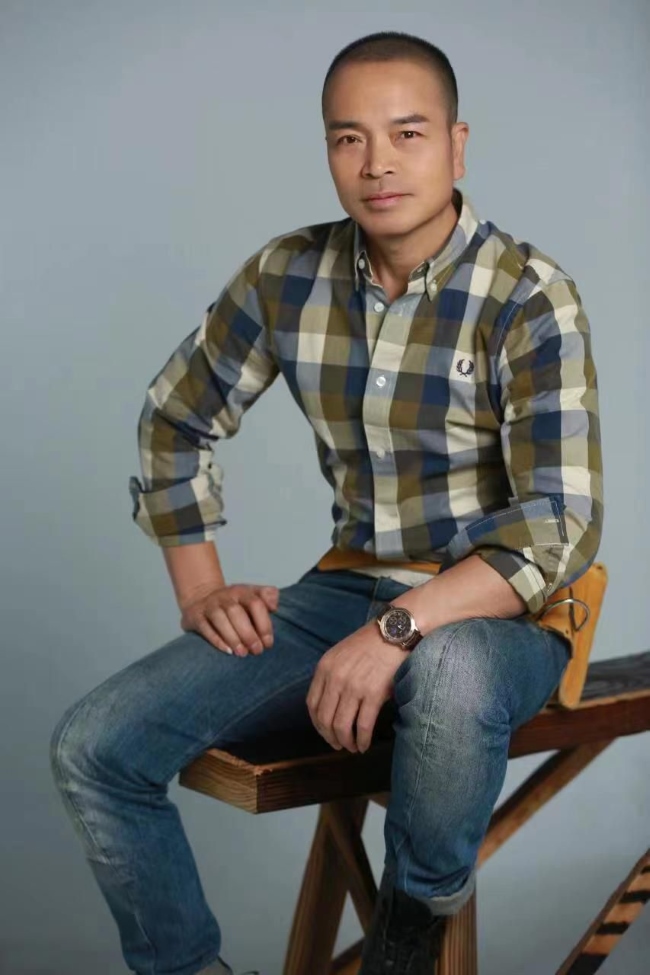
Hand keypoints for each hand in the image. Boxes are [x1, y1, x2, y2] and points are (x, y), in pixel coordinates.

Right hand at [180, 584, 278, 655]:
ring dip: (233, 637)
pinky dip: (216, 640)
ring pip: (220, 619)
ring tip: (242, 653)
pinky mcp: (195, 616)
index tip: (268, 642)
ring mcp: (209, 605)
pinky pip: (205, 628)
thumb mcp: (251, 594)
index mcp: (242, 591)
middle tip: (257, 651)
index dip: (263, 623)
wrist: (200, 596)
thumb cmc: (234, 602)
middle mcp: (224, 597)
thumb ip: (267, 596)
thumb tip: (274, 606)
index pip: (255, 603)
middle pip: (236, 612)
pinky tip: (228, 651)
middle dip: (248, 633)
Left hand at [306, 621, 407, 753]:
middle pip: (324, 719)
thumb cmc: (371, 643)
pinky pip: (362, 726)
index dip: (317, 724)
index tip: (324, 732)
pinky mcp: (373, 694)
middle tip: (338, 745)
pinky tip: (364, 745)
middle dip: (330, 737)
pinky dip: (361, 740)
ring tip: (352, 748)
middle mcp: (335, 678)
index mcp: (324, 668)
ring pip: (341, 726)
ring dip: (346, 742)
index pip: (312, 704)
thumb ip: (332, 675)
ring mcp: (353, 687)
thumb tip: (332, 704)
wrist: (395, 632)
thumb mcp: (341, 654)